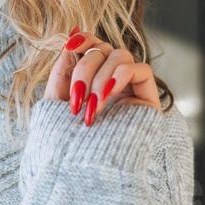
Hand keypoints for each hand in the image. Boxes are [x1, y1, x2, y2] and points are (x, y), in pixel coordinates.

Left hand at [46, 26, 160, 126]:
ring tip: (90, 108)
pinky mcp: (147, 97)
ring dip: (99, 78)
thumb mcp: (56, 98)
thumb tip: (70, 38)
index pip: (92, 43)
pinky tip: (106, 96)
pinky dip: (119, 76)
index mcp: (90, 76)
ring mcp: (130, 87)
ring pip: (118, 55)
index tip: (68, 45)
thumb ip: (63, 69)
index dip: (83, 38)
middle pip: (101, 49)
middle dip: (83, 70)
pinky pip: (140, 69)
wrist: (84, 166)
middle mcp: (111, 78)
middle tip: (75, 100)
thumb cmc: (66, 137)